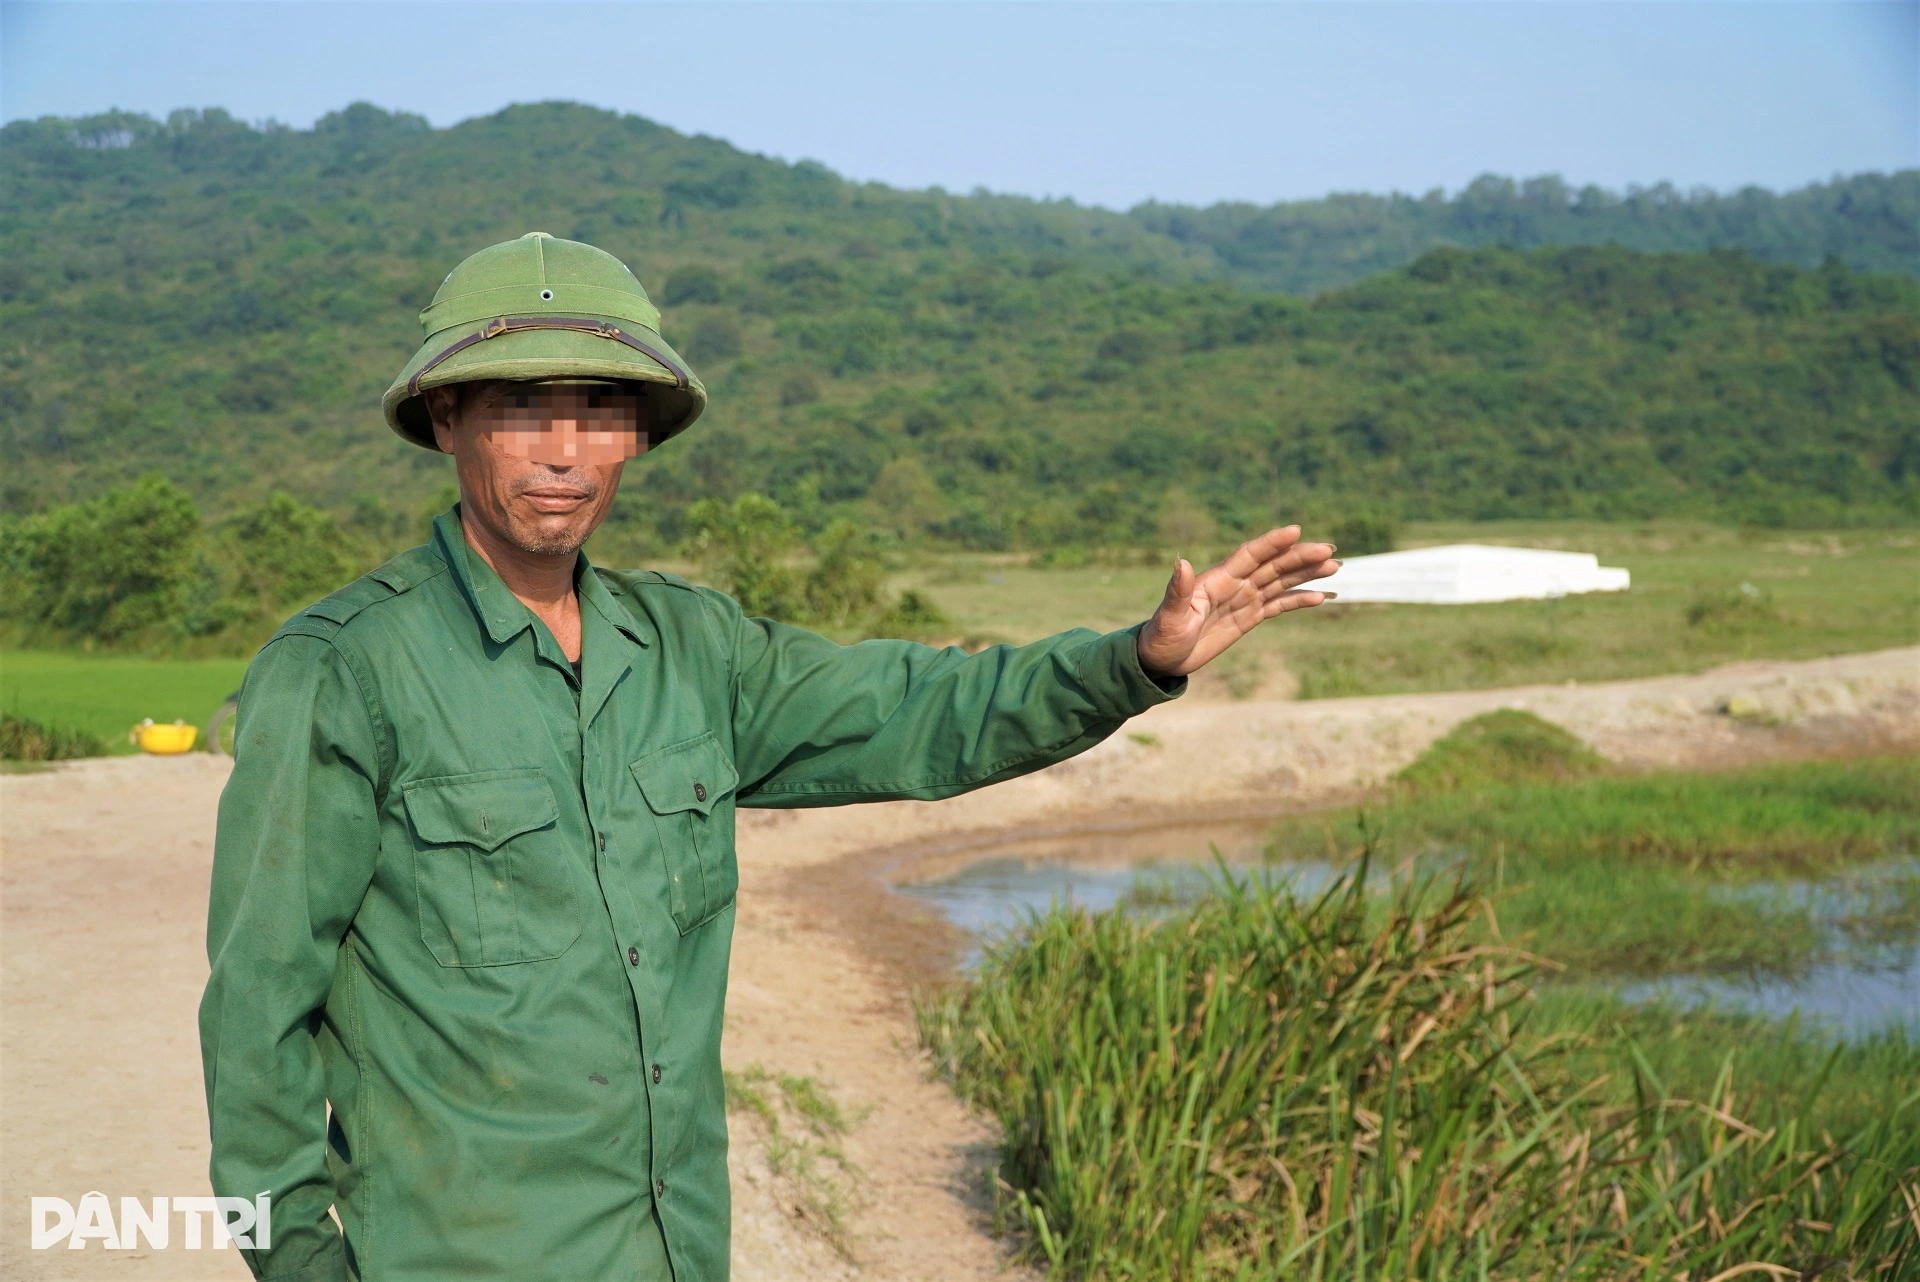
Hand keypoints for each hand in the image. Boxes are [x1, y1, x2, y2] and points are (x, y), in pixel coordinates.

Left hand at [1136, 527, 1337, 677]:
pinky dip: (1298, 600)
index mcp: (1217, 580)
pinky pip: (1277, 606)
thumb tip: (1181, 562)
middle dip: (1299, 557)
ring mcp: (1243, 600)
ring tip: (1333, 567)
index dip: (1272, 543)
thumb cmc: (1161, 637)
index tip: (1296, 531)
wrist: (1161, 659)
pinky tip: (1320, 596)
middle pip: (1273, 566)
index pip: (1250, 555)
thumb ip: (1178, 591)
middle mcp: (1234, 585)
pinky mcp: (1248, 618)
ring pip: (1280, 582)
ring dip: (1305, 574)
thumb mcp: (1169, 617)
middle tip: (1328, 551)